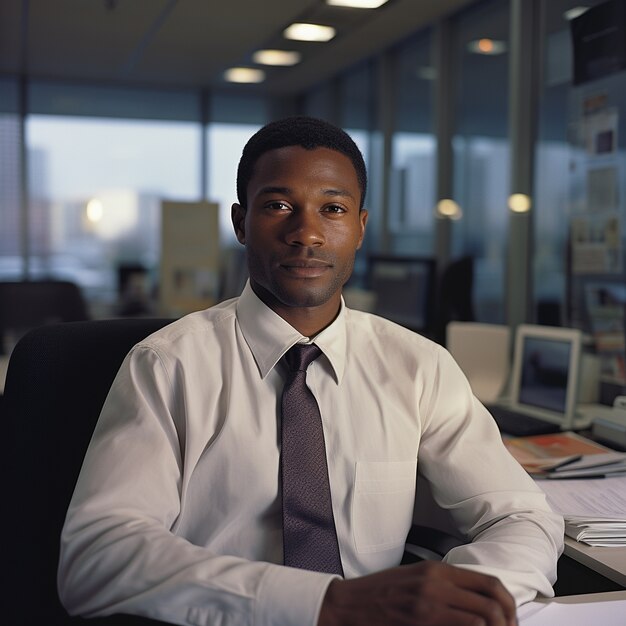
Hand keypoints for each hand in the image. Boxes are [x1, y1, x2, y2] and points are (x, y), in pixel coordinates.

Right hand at [317, 561, 516, 625]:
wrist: (348, 605)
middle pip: (492, 603)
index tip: (511, 620)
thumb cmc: (380, 593)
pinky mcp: (420, 622)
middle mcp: (436, 584)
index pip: (489, 584)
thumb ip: (445, 585)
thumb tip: (477, 601)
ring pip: (481, 620)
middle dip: (508, 623)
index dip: (508, 604)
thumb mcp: (415, 577)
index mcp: (437, 570)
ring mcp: (428, 605)